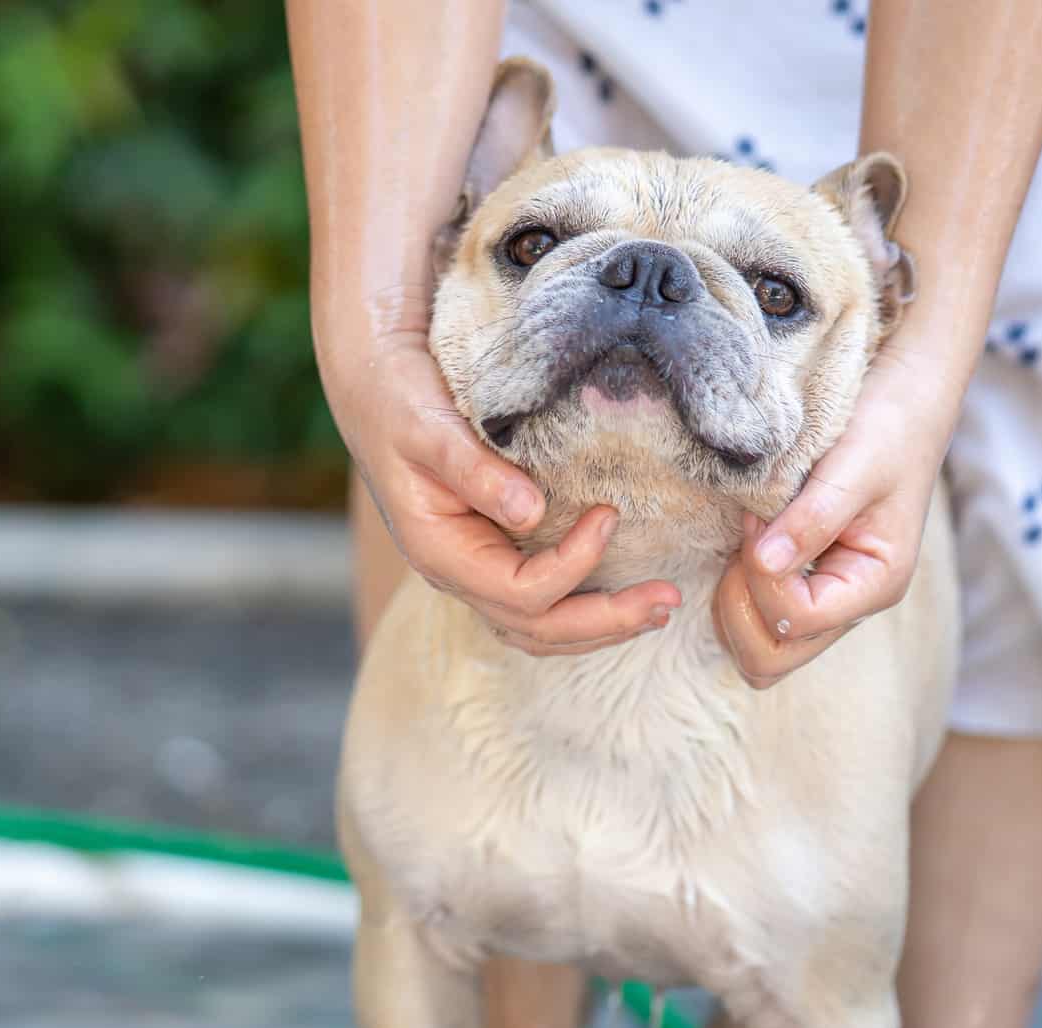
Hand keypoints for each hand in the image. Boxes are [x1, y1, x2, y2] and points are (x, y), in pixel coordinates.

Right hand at [326, 322, 681, 657]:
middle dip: (606, 621)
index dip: (572, 565)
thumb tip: (531, 512)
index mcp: (439, 550)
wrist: (374, 385)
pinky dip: (583, 607)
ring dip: (601, 626)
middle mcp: (455, 572)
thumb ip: (474, 469)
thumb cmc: (398, 400)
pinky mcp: (489, 553)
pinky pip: (537, 603)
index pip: (518, 590)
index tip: (609, 513)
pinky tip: (621, 595)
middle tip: (667, 599)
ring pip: (538, 629)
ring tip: (657, 609)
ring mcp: (471, 568)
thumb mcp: (428, 426)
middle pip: (535, 628)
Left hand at [712, 347, 955, 687]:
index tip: (761, 518)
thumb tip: (765, 563)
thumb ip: (812, 518)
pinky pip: (755, 617)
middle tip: (744, 544)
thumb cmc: (887, 426)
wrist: (901, 397)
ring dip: (734, 601)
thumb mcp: (855, 466)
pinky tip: (745, 543)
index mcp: (874, 584)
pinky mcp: (802, 580)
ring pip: (758, 647)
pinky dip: (736, 592)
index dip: (761, 576)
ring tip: (746, 541)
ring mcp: (824, 596)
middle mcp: (849, 602)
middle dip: (739, 606)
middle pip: (771, 658)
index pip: (794, 619)